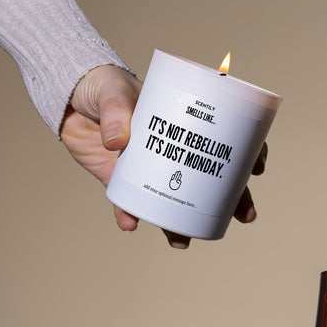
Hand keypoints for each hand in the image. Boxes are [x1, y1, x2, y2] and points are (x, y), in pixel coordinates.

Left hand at [61, 65, 266, 248]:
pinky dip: (129, 215)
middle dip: (231, 201)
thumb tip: (118, 141)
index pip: (224, 139)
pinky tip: (129, 224)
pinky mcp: (122, 182)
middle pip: (210, 181)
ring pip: (174, 204)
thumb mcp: (113, 90)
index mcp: (183, 124)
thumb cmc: (102, 86)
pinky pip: (129, 205)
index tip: (258, 168)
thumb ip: (116, 110)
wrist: (69, 98)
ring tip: (183, 241)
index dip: (248, 154)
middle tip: (246, 216)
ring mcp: (150, 170)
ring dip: (180, 226)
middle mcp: (173, 152)